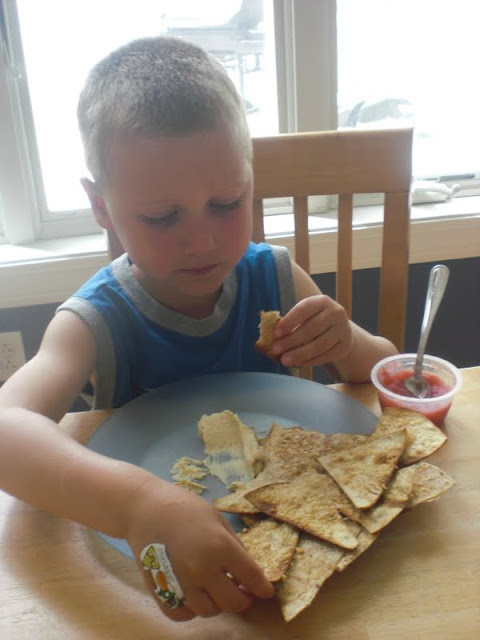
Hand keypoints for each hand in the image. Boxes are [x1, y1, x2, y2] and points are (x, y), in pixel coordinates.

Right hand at [125, 477, 273, 620]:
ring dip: (218, 604)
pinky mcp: (161, 590)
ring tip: (217, 589)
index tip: (267, 591)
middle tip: (242, 590)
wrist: (145, 508)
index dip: (263, 587)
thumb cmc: (184, 508)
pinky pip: (181, 614)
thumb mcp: (218, 519)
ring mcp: (181, 583)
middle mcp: (202, 570)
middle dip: (243, 598)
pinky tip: (195, 596)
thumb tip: (248, 570)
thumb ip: (235, 546)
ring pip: (209, 611)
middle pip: (233, 602)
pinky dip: (191, 610)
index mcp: (220, 547)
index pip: (252, 578)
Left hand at [272, 295, 353, 367]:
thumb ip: (290, 323)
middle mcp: (336, 313)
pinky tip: (299, 363)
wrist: (339, 331)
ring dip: (300, 353)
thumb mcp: (305, 316)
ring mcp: (343, 330)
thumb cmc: (313, 321)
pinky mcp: (345, 346)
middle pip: (312, 328)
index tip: (275, 333)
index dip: (289, 321)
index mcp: (322, 301)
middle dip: (291, 340)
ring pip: (320, 344)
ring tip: (285, 360)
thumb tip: (270, 336)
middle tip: (276, 349)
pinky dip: (311, 360)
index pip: (304, 309)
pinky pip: (326, 355)